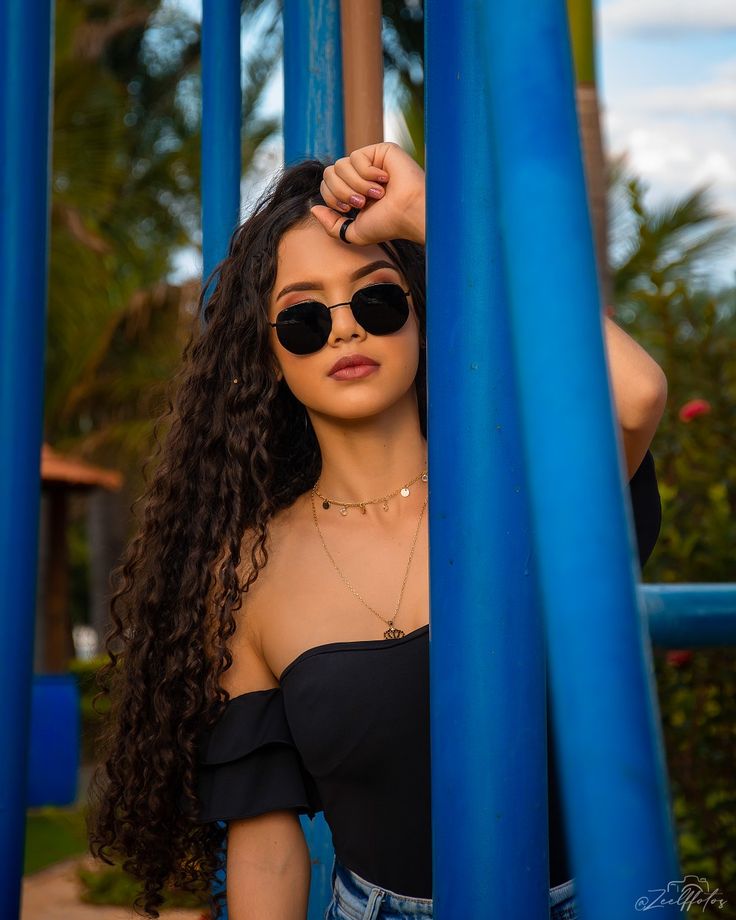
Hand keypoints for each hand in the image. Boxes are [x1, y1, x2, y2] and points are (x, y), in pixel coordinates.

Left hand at [310, 142, 424, 245]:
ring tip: (376, 194)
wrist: (409, 213)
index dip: (333, 198)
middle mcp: (359, 175)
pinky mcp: (379, 150)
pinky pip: (356, 157)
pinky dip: (368, 173)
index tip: (352, 209)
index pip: (326, 185)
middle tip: (362, 202)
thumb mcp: (353, 232)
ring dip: (357, 185)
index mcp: (353, 191)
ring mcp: (369, 162)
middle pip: (329, 173)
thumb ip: (331, 225)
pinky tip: (384, 180)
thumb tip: (314, 208)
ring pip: (341, 165)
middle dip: (342, 192)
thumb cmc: (388, 224)